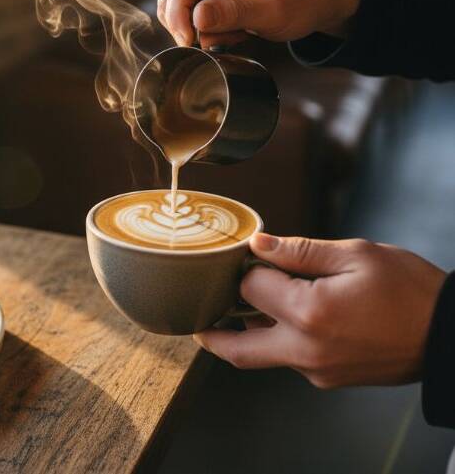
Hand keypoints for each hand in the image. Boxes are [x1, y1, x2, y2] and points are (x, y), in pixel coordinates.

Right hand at [156, 0, 360, 47]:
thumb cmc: (302, 0)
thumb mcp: (272, 11)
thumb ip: (233, 13)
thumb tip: (195, 18)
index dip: (178, 14)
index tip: (188, 42)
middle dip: (187, 25)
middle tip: (217, 43)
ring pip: (176, 5)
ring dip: (198, 29)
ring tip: (233, 34)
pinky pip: (188, 12)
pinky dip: (203, 29)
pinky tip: (229, 32)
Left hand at [193, 233, 446, 387]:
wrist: (451, 336)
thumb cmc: (411, 290)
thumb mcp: (356, 254)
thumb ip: (300, 251)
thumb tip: (258, 245)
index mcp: (309, 313)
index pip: (249, 289)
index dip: (249, 268)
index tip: (254, 255)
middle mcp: (305, 350)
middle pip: (237, 348)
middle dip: (211, 332)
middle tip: (195, 316)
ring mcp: (316, 371)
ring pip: (263, 356)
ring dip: (248, 332)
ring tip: (243, 305)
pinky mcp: (328, 380)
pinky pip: (290, 359)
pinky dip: (280, 338)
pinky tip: (291, 315)